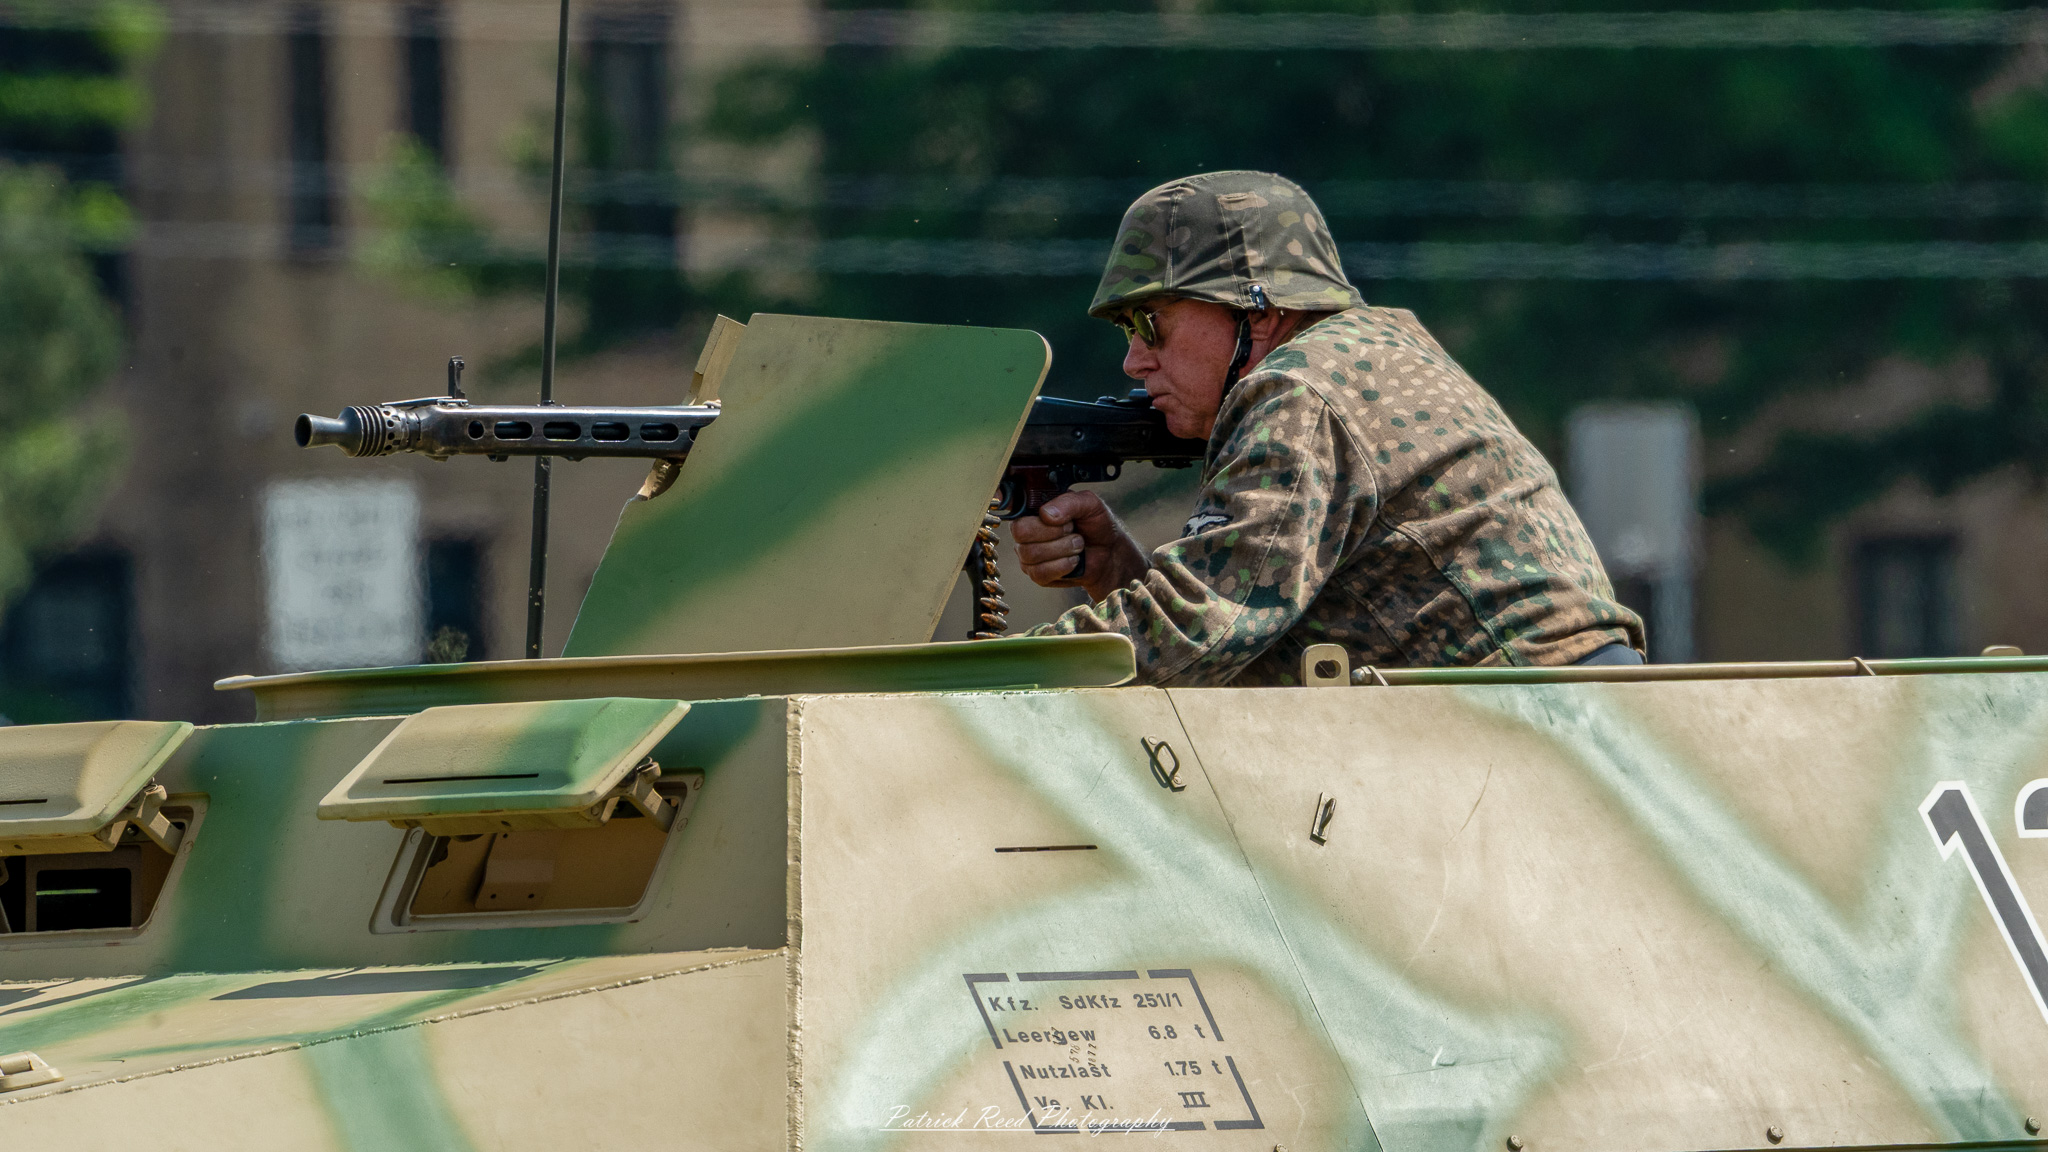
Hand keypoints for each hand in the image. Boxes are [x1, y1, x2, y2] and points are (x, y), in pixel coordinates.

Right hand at [1008, 490, 1146, 600]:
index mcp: (1035, 507)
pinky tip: (1073, 560)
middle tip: (1072, 529)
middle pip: (1020, 531)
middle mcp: (1026, 529)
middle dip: (1053, 532)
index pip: (1011, 502)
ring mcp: (1028, 553)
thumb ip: (1069, 502)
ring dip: (1062, 549)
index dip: (1002, 499)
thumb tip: (1047, 514)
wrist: (1109, 553)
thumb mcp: (1090, 505)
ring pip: (1031, 553)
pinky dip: (1062, 565)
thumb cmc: (1096, 526)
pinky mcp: (1037, 574)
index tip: (1004, 498)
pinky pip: (1040, 572)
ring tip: (1077, 544)